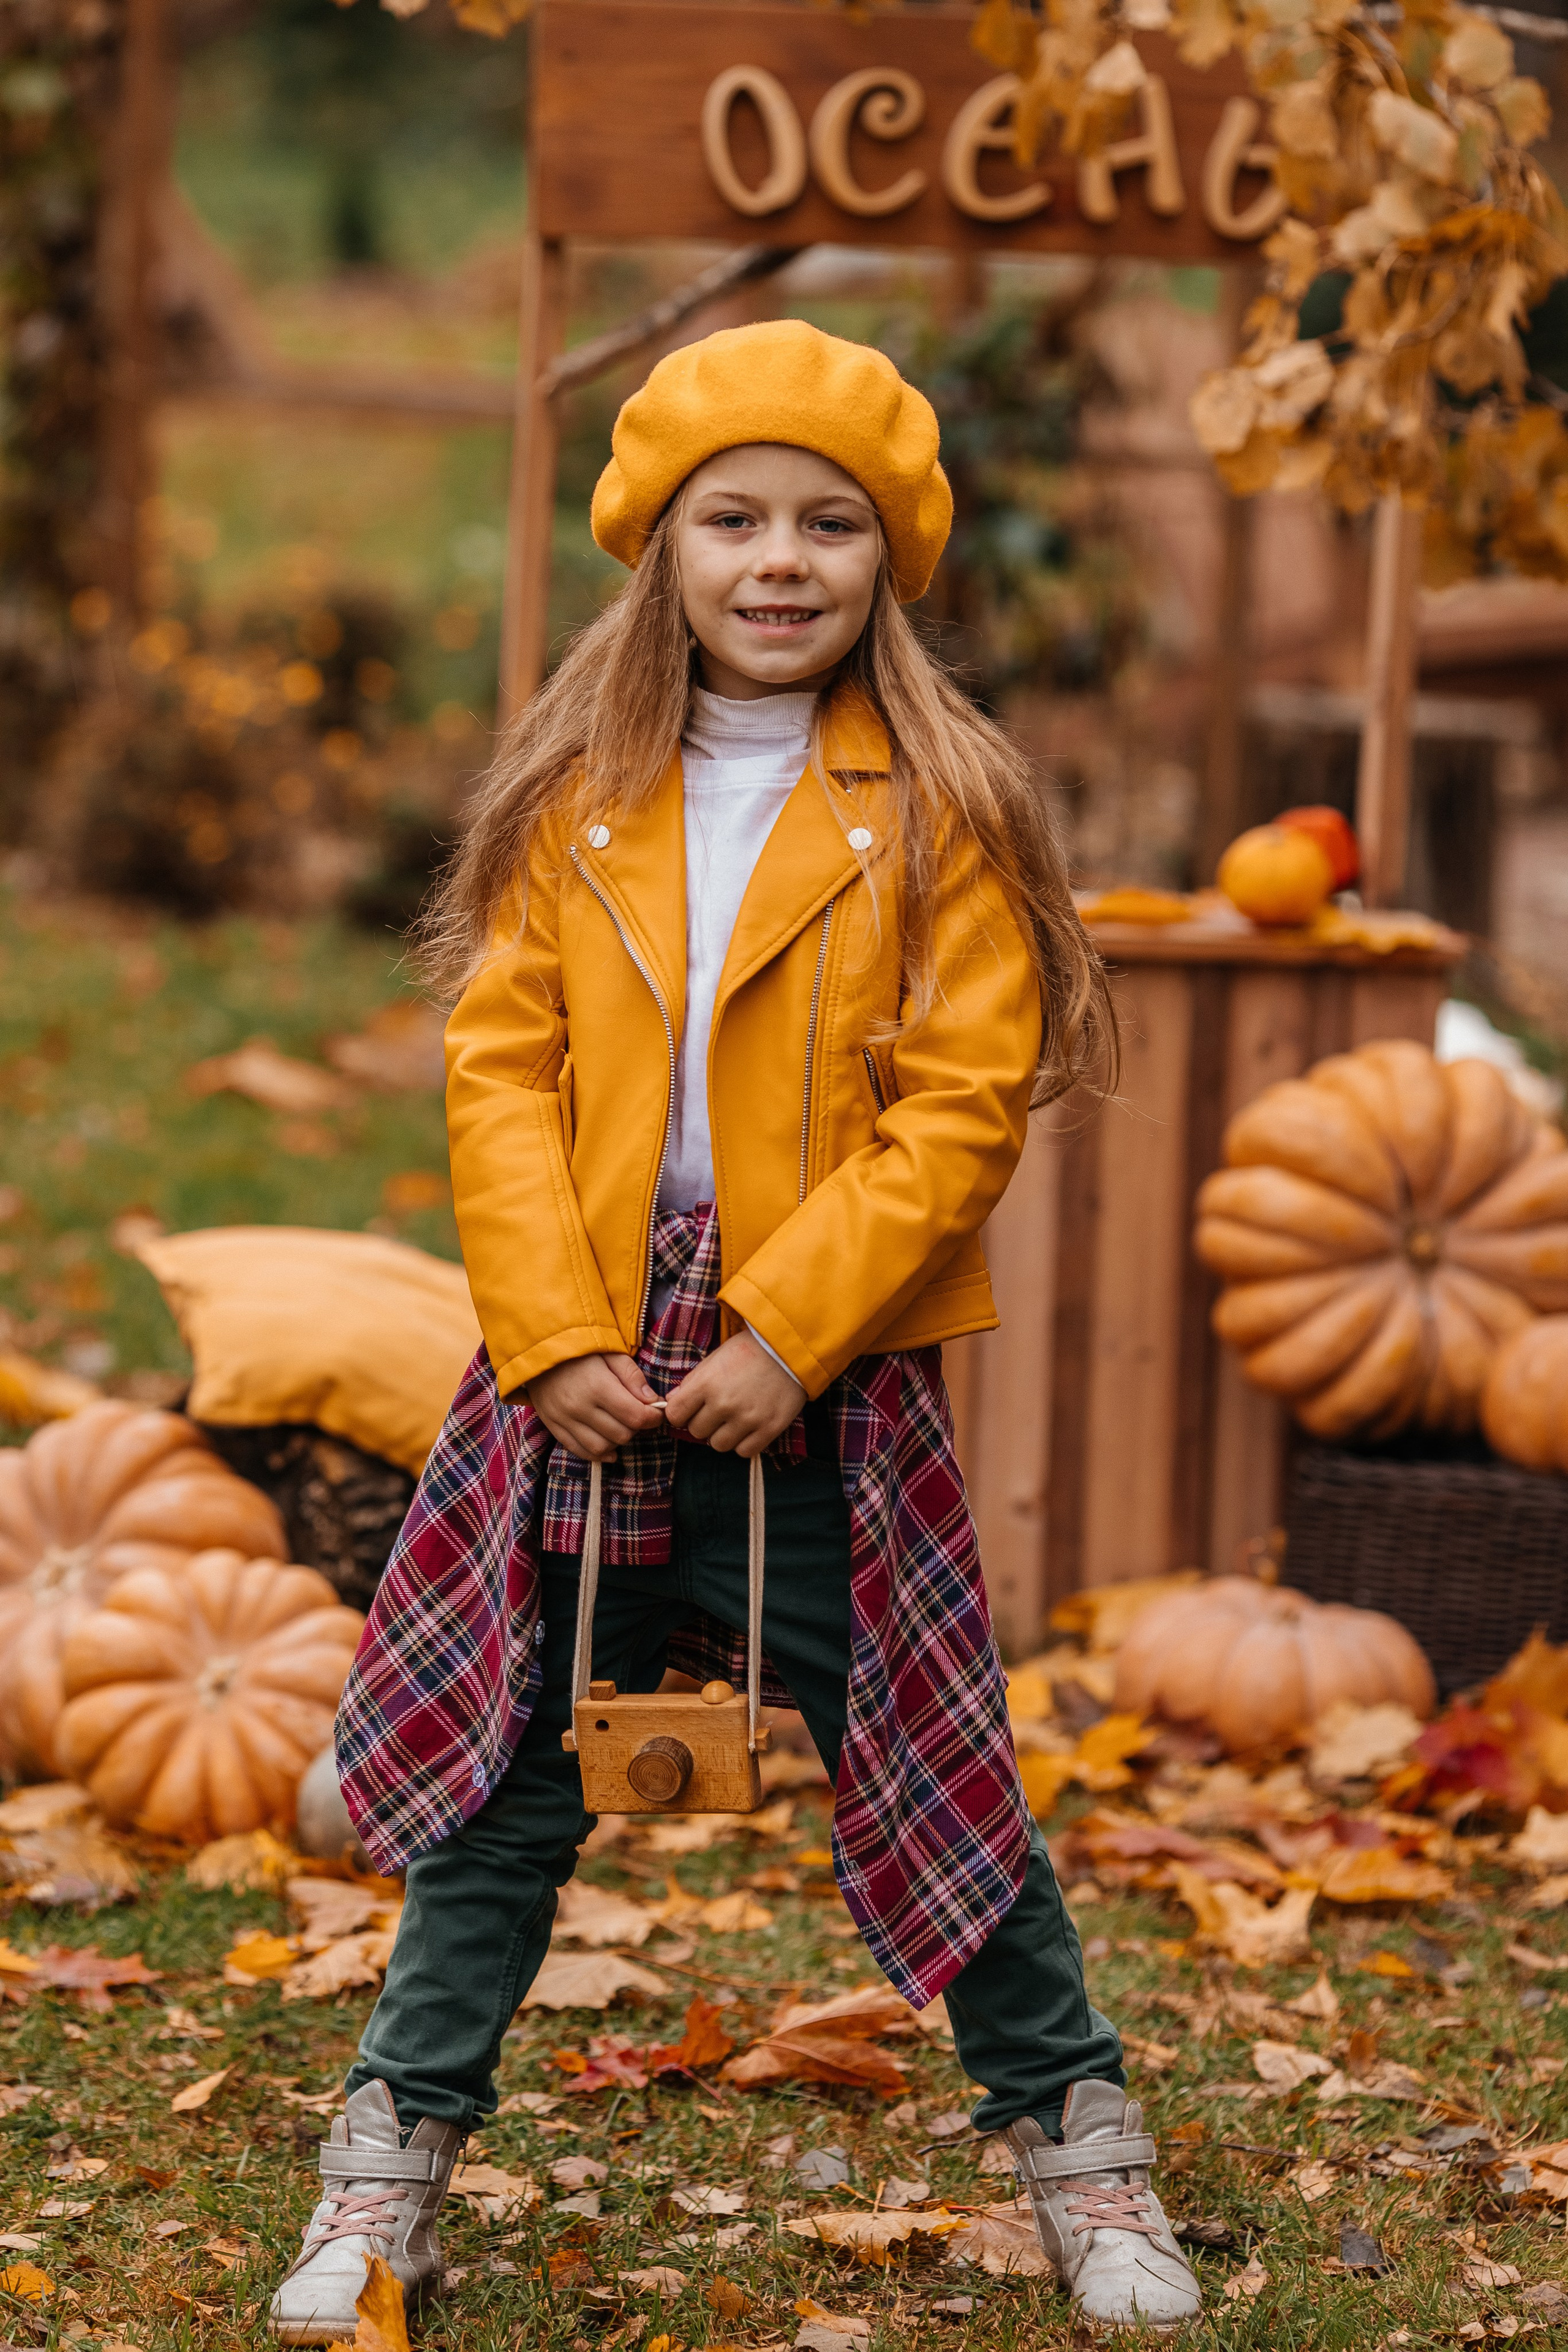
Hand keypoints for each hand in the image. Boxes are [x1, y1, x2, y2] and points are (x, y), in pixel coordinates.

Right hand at [526, 1352, 665, 1462]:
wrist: (537, 1350)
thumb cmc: (579, 1348)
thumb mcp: (610, 1352)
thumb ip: (632, 1376)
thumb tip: (653, 1402)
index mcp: (597, 1386)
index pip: (635, 1416)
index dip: (653, 1418)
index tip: (657, 1412)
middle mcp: (580, 1407)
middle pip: (621, 1434)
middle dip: (636, 1428)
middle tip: (638, 1415)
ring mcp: (564, 1420)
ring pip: (602, 1447)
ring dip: (618, 1441)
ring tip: (621, 1425)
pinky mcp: (553, 1427)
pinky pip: (579, 1451)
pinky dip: (598, 1453)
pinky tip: (609, 1446)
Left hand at [664, 1332, 804, 1458]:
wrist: (789, 1350)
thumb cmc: (748, 1351)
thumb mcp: (714, 1359)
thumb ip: (691, 1382)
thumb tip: (671, 1403)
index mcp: (706, 1384)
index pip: (675, 1415)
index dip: (681, 1413)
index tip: (691, 1409)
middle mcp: (724, 1404)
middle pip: (697, 1431)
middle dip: (704, 1422)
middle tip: (718, 1410)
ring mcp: (747, 1419)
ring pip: (719, 1445)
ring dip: (723, 1434)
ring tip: (735, 1419)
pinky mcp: (768, 1429)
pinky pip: (744, 1451)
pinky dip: (744, 1442)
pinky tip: (749, 1427)